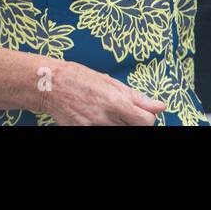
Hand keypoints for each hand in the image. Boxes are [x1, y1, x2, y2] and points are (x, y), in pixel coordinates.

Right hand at [42, 61, 166, 125]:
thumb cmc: (79, 77)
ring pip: (118, 130)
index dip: (148, 117)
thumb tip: (160, 106)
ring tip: (106, 110)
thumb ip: (137, 97)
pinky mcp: (82, 132)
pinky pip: (100, 131)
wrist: (50, 85)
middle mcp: (106, 118)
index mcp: (116, 102)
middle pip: (134, 129)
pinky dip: (102, 124)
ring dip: (118, 123)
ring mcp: (93, 127)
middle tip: (125, 112)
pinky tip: (93, 114)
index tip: (143, 112)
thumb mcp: (110, 81)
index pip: (146, 122)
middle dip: (133, 121)